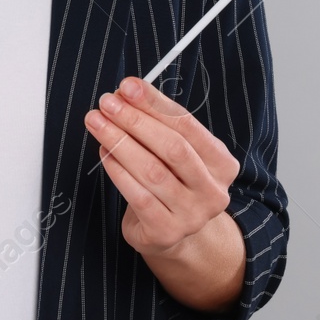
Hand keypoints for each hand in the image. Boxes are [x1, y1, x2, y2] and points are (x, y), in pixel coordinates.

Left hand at [84, 75, 238, 258]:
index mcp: (222, 163)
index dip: (156, 103)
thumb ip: (158, 123)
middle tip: (107, 103)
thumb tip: (126, 93)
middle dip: (135, 120)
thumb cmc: (171, 182)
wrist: (172, 233)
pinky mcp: (166, 232)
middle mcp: (213, 190)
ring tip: (97, 122)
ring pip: (153, 171)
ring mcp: (192, 215)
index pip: (188, 125)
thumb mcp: (175, 152)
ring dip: (120, 141)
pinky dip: (118, 171)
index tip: (128, 86)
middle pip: (173, 148)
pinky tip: (104, 152)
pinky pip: (139, 196)